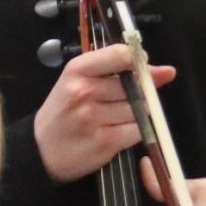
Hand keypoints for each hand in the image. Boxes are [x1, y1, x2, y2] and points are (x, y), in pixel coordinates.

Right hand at [32, 43, 177, 182]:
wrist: (41, 150)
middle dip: (140, 91)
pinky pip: (137, 130)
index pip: (120, 55)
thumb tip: (163, 71)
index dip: (138, 60)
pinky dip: (135, 130)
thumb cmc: (63, 112)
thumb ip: (113, 70)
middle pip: (134, 85)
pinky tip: (119, 130)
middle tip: (122, 100)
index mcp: (77, 70)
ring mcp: (94, 117)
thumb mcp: (76, 81)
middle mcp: (85, 91)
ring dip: (137, 113)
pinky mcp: (105, 140)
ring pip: (139, 108)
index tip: (141, 66)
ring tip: (116, 117)